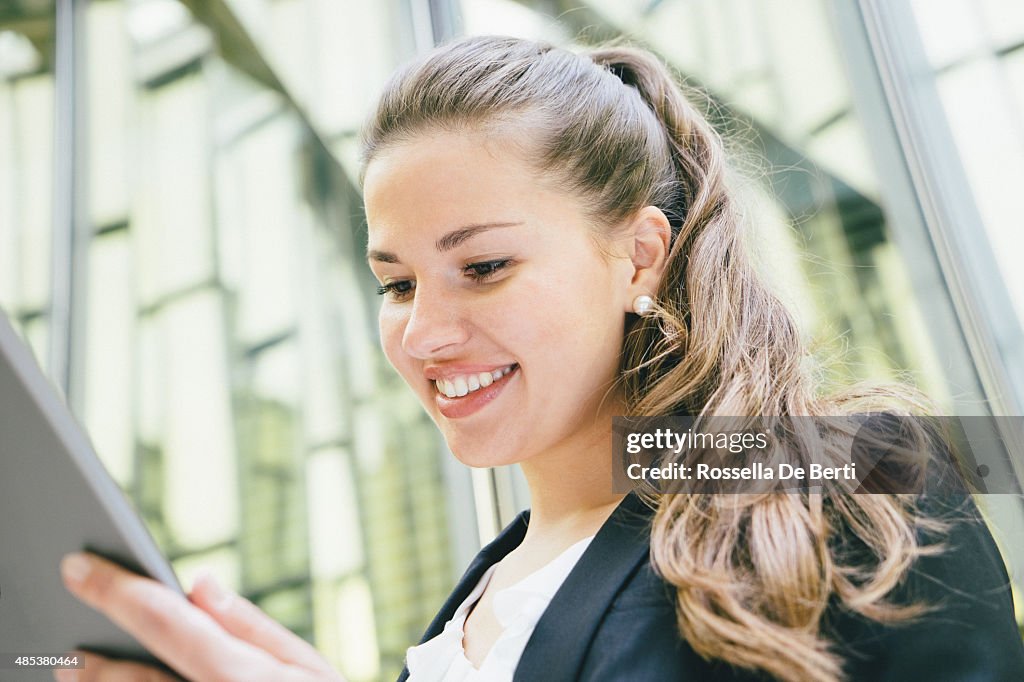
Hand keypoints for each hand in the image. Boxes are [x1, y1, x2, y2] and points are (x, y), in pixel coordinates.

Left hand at [57, 552, 346, 681]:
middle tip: (68, 652)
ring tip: (83, 676)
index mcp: (242, 674)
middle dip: (96, 663)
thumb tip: (198, 584)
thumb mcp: (308, 667)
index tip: (78, 567)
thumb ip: (248, 625)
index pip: (165, 619)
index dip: (116, 590)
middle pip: (133, 680)